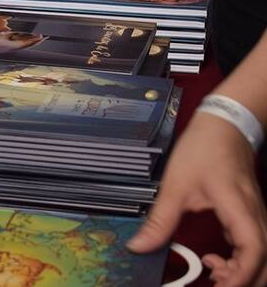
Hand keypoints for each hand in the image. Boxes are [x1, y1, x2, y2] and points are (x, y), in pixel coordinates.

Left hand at [127, 112, 266, 285]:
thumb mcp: (175, 184)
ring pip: (262, 255)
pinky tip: (215, 257)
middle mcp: (255, 216)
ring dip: (241, 270)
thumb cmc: (203, 148)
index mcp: (239, 210)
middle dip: (243, 279)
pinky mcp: (250, 214)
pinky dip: (240, 259)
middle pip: (265, 262)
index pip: (253, 252)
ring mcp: (256, 215)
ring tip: (211, 268)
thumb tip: (140, 245)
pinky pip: (254, 245)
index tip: (217, 285)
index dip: (239, 275)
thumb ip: (160, 219)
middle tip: (211, 280)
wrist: (224, 124)